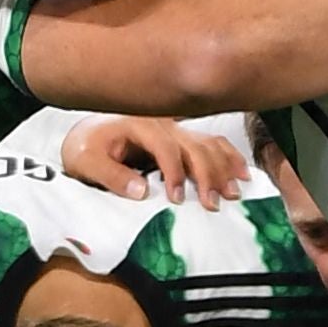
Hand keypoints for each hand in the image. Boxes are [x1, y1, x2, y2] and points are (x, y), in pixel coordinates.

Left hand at [61, 114, 252, 205]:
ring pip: (208, 143)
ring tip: (233, 192)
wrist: (85, 133)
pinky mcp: (180, 137)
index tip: (176, 199)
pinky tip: (242, 171)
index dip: (174, 172)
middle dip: (207, 174)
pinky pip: (211, 142)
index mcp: (138, 124)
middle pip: (194, 145)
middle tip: (212, 203)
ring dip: (223, 167)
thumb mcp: (85, 161)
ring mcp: (174, 129)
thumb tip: (141, 191)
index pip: (165, 146)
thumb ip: (110, 174)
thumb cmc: (85, 148)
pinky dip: (228, 156)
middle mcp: (161, 123)